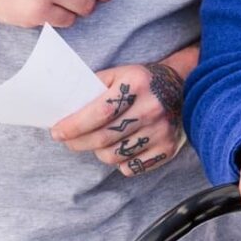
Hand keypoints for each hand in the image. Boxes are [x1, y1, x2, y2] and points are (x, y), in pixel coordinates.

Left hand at [52, 60, 187, 177]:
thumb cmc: (141, 82)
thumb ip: (94, 87)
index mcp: (136, 84)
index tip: (57, 132)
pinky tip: (120, 147)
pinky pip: (131, 167)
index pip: (100, 111)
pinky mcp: (168, 149)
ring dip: (98, 152)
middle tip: (68, 141)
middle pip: (104, 137)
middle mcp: (151, 108)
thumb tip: (65, 109)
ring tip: (97, 142)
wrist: (183, 87)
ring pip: (114, 156)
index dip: (74, 125)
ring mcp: (161, 131)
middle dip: (78, 142)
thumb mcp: (119, 73)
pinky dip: (120, 162)